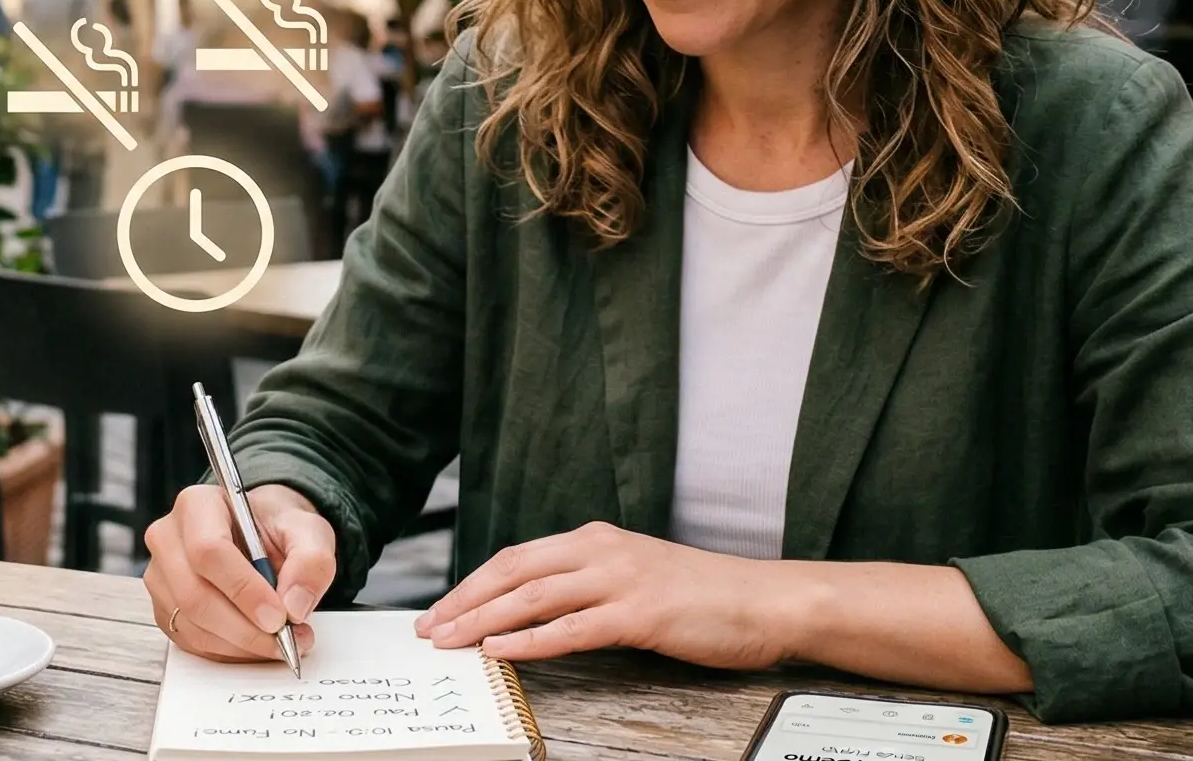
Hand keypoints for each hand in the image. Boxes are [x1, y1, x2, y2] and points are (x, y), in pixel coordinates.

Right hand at [144, 482, 332, 663]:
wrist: (262, 537)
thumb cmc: (278, 528)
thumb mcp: (309, 531)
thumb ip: (311, 561)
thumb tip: (295, 606)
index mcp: (197, 505)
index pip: (208, 551)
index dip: (243, 590)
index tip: (279, 616)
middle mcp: (168, 538)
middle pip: (195, 595)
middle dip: (245, 628)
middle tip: (287, 639)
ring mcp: (160, 576)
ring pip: (193, 624)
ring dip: (242, 644)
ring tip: (282, 642)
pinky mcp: (164, 609)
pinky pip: (192, 641)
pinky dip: (230, 651)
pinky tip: (257, 644)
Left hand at [417, 521, 823, 667]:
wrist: (764, 601)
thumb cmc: (701, 596)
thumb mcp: (634, 575)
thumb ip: (586, 584)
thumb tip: (533, 611)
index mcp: (595, 539)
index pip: (517, 557)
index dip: (473, 584)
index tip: (441, 609)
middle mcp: (602, 550)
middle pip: (513, 571)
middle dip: (463, 601)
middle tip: (428, 628)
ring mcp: (621, 580)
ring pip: (533, 597)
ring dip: (483, 621)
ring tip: (449, 642)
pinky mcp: (640, 614)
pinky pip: (571, 628)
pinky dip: (529, 641)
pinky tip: (500, 653)